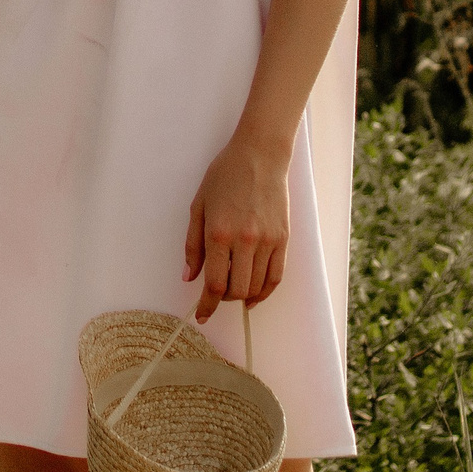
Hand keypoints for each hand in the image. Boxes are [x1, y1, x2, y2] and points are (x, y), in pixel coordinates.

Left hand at [184, 129, 290, 319]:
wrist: (259, 155)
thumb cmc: (224, 176)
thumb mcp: (199, 206)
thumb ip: (193, 245)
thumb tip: (189, 277)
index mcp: (219, 233)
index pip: (214, 284)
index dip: (207, 305)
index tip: (201, 315)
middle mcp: (245, 241)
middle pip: (236, 291)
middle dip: (223, 300)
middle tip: (216, 294)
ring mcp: (267, 241)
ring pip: (257, 287)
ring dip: (243, 296)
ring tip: (234, 290)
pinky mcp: (283, 239)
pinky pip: (276, 277)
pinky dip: (265, 292)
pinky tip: (255, 294)